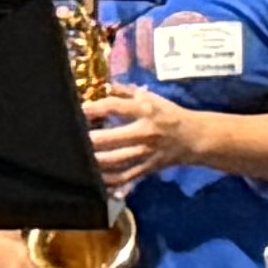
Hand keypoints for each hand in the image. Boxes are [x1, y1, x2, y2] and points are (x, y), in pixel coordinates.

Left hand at [82, 81, 201, 183]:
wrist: (194, 138)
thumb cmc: (169, 115)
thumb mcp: (152, 98)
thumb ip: (127, 92)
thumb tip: (105, 86)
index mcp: (146, 110)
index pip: (116, 107)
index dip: (94, 108)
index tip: (80, 110)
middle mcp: (145, 132)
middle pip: (112, 138)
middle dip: (90, 139)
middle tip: (73, 139)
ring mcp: (146, 153)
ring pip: (115, 161)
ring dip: (95, 161)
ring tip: (79, 159)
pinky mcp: (148, 168)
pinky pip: (125, 177)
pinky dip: (109, 181)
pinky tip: (96, 180)